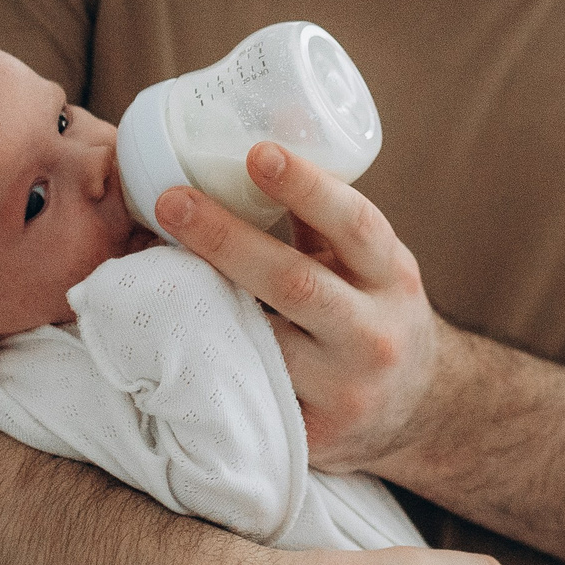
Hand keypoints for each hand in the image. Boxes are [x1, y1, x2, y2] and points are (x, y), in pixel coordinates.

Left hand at [155, 144, 453, 473]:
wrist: (416, 411)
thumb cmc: (375, 313)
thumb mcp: (369, 264)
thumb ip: (320, 215)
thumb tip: (267, 127)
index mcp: (393, 278)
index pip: (356, 225)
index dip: (308, 188)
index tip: (258, 152)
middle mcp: (375, 335)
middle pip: (296, 284)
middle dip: (227, 240)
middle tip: (171, 201)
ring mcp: (345, 392)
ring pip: (263, 344)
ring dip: (202, 303)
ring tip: (148, 267)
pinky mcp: (311, 437)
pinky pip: (247, 395)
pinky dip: (205, 363)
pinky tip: (163, 337)